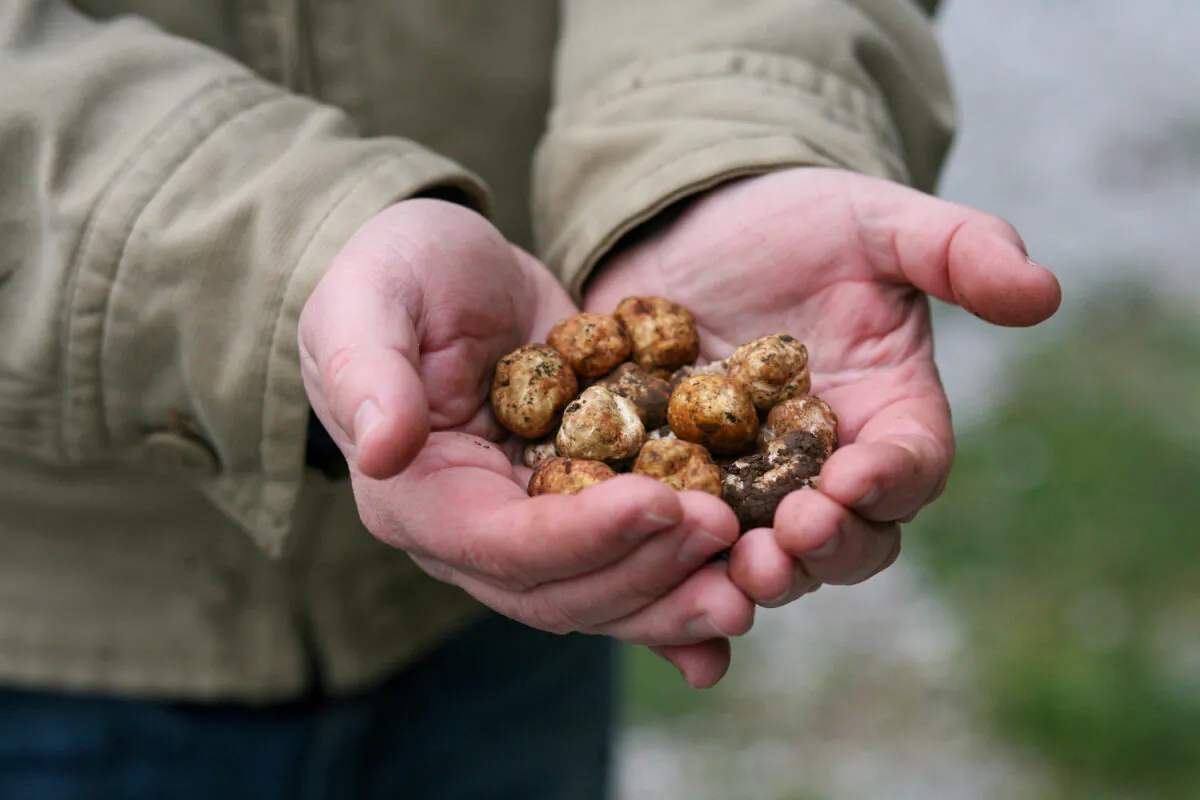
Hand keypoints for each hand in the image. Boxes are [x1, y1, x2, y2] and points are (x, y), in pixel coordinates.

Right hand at [298, 199, 751, 688]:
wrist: (451, 276)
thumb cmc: (399, 275)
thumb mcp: (368, 298)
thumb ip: (366, 369)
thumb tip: (381, 450)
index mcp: (417, 499)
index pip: (501, 543)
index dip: (581, 535)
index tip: (660, 502)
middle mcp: (474, 537)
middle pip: (562, 591)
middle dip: (646, 570)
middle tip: (725, 530)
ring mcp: (532, 531)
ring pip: (604, 593)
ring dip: (677, 596)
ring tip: (753, 580)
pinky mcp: (580, 511)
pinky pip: (631, 562)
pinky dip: (681, 589)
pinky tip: (744, 600)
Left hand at [585, 168, 1060, 609]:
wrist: (690, 225)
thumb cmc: (796, 223)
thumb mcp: (876, 222)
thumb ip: (960, 250)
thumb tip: (1044, 292)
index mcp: (886, 415)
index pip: (910, 468)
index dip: (890, 481)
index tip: (855, 477)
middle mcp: (824, 467)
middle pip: (847, 539)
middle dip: (825, 548)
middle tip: (790, 537)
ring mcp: (749, 485)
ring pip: (770, 556)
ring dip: (758, 573)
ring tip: (735, 563)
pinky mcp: (679, 486)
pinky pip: (683, 538)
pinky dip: (676, 557)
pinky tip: (653, 551)